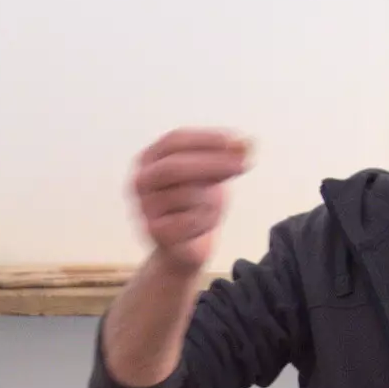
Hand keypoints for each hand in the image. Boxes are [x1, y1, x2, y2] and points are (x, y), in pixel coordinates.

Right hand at [132, 129, 252, 272]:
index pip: (175, 141)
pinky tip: (203, 225)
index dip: (206, 140)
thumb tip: (247, 144)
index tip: (236, 141)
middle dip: (211, 163)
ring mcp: (144, 207)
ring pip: (186, 195)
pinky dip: (205, 221)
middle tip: (242, 165)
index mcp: (150, 159)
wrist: (184, 248)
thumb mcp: (212, 176)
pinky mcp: (154, 231)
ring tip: (212, 207)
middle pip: (174, 167)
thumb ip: (225, 158)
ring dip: (211, 200)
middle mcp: (141, 181)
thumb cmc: (196, 205)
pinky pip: (189, 221)